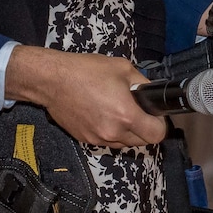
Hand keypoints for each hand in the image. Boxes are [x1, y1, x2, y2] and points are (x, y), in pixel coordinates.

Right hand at [2, 45, 166, 147]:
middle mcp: (113, 133)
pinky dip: (110, 132)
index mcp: (126, 116)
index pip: (157, 134)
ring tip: (117, 112)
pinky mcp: (85, 140)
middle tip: (137, 110)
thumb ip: (143, 84)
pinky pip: (107, 141)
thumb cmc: (87, 71)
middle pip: (142, 143)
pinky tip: (102, 114)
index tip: (154, 113)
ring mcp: (98, 139)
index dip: (159, 124)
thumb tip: (152, 94)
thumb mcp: (123, 68)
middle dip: (144, 128)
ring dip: (127, 132)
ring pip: (124, 144)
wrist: (52, 80)